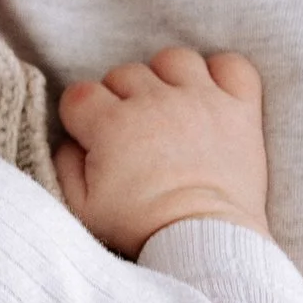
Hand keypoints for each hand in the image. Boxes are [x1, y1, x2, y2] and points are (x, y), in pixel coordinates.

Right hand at [57, 47, 269, 252]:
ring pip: (173, 60)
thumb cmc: (142, 229)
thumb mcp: (83, 209)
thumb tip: (71, 141)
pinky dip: (221, 73)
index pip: (80, 94)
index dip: (81, 116)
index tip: (92, 138)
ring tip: (170, 109)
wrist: (205, 241)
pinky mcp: (238, 108)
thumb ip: (64, 166)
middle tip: (132, 133)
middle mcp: (154, 102)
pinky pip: (231, 65)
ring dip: (166, 79)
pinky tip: (211, 95)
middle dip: (121, 99)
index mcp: (112, 125)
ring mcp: (200, 100)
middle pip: (124, 74)